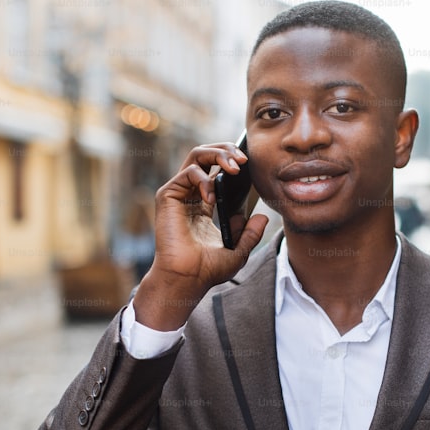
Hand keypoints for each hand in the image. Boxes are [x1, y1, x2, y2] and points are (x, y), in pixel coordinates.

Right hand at [132, 143, 268, 330]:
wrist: (187, 279)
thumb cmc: (207, 270)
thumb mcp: (239, 251)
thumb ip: (251, 234)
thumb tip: (262, 217)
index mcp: (203, 204)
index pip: (215, 169)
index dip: (231, 161)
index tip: (249, 164)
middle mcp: (189, 195)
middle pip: (206, 156)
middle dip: (226, 150)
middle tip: (244, 159)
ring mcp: (178, 194)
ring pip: (196, 156)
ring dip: (217, 155)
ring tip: (234, 167)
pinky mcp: (168, 196)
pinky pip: (187, 172)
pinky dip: (203, 179)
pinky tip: (212, 198)